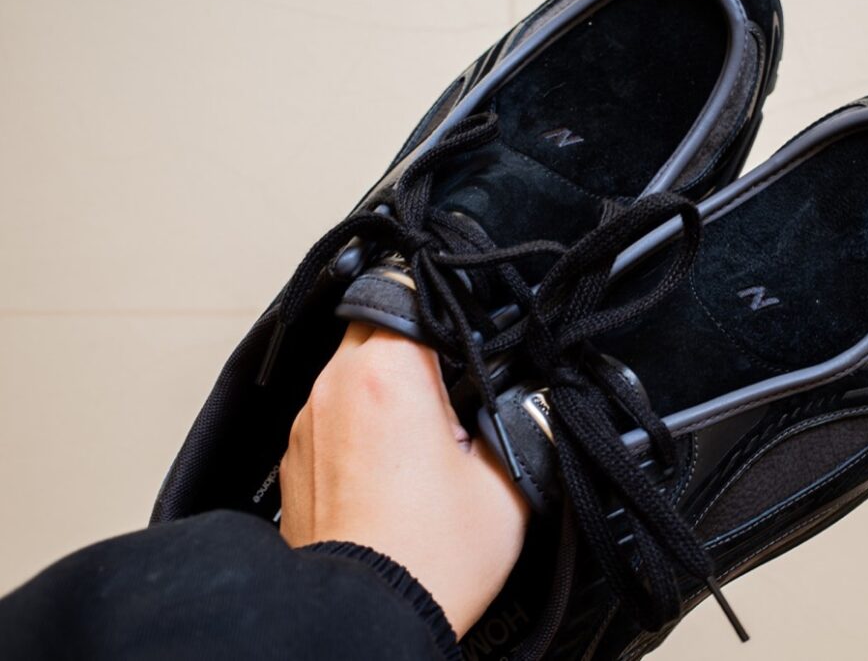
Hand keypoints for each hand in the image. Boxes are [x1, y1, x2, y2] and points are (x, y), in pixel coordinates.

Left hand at [279, 323, 529, 637]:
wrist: (364, 617)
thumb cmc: (429, 557)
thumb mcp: (507, 482)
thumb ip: (521, 423)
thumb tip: (527, 402)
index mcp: (389, 375)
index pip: (410, 297)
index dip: (447, 314)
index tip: (469, 340)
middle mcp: (336, 387)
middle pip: (374, 327)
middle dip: (414, 348)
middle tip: (452, 390)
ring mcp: (306, 424)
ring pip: (349, 370)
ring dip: (384, 386)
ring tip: (422, 436)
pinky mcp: (294, 459)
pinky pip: (329, 414)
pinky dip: (358, 424)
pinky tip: (389, 466)